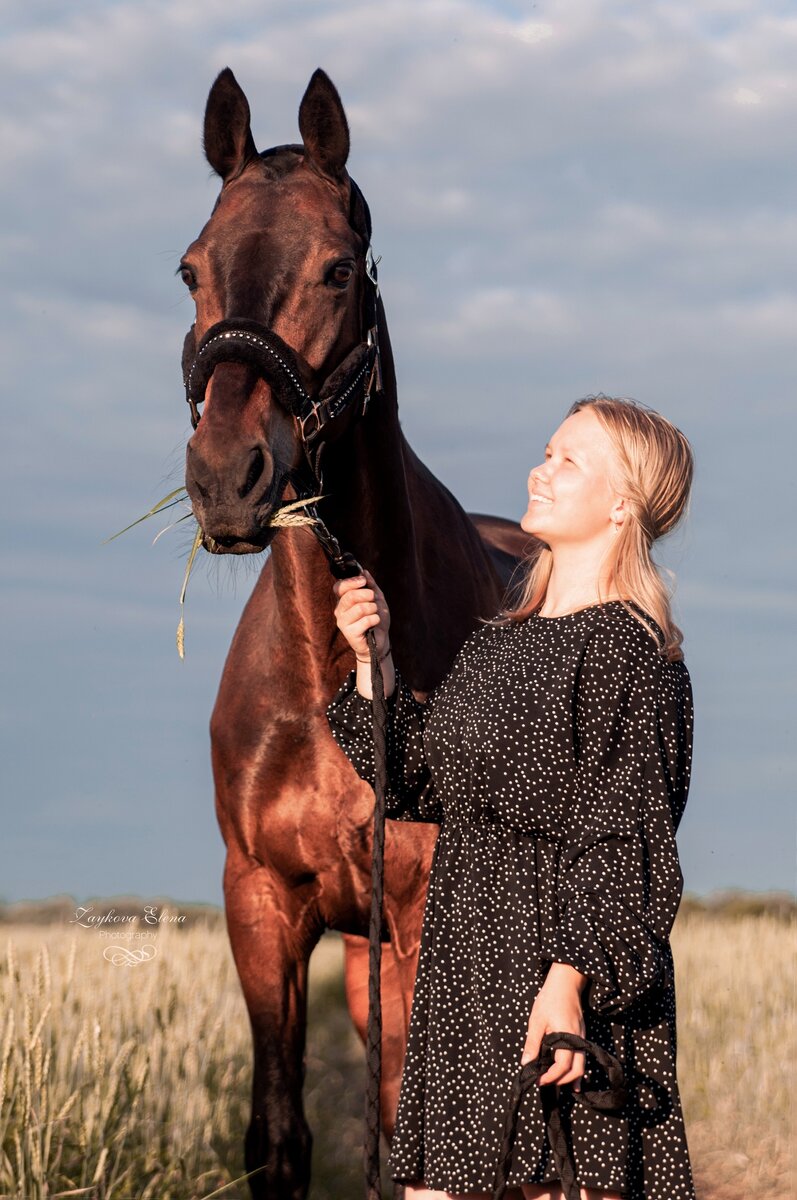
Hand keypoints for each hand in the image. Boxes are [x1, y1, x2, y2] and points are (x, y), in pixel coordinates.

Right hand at [332, 569, 391, 663]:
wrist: (381, 640)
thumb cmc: (376, 619)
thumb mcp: (376, 598)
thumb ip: (370, 585)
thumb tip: (364, 572)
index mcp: (343, 601)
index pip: (339, 587)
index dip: (351, 582)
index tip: (363, 581)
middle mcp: (339, 611)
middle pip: (350, 596)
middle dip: (367, 595)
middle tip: (374, 599)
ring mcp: (343, 623)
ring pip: (360, 608)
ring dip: (373, 609)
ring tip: (375, 614)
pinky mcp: (349, 634)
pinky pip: (366, 620)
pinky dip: (375, 619)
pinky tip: (375, 623)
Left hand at [521, 963, 586, 1089]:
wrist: (565, 982)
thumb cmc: (549, 999)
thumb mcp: (536, 1020)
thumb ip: (532, 1044)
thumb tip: (526, 1064)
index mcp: (566, 1037)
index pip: (562, 1066)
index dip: (550, 1077)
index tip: (537, 1080)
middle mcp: (578, 1040)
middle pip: (576, 1071)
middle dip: (561, 1081)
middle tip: (545, 1083)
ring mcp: (582, 1038)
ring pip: (582, 1066)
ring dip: (570, 1078)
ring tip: (557, 1084)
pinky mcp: (582, 1035)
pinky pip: (582, 1058)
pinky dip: (577, 1070)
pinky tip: (572, 1079)